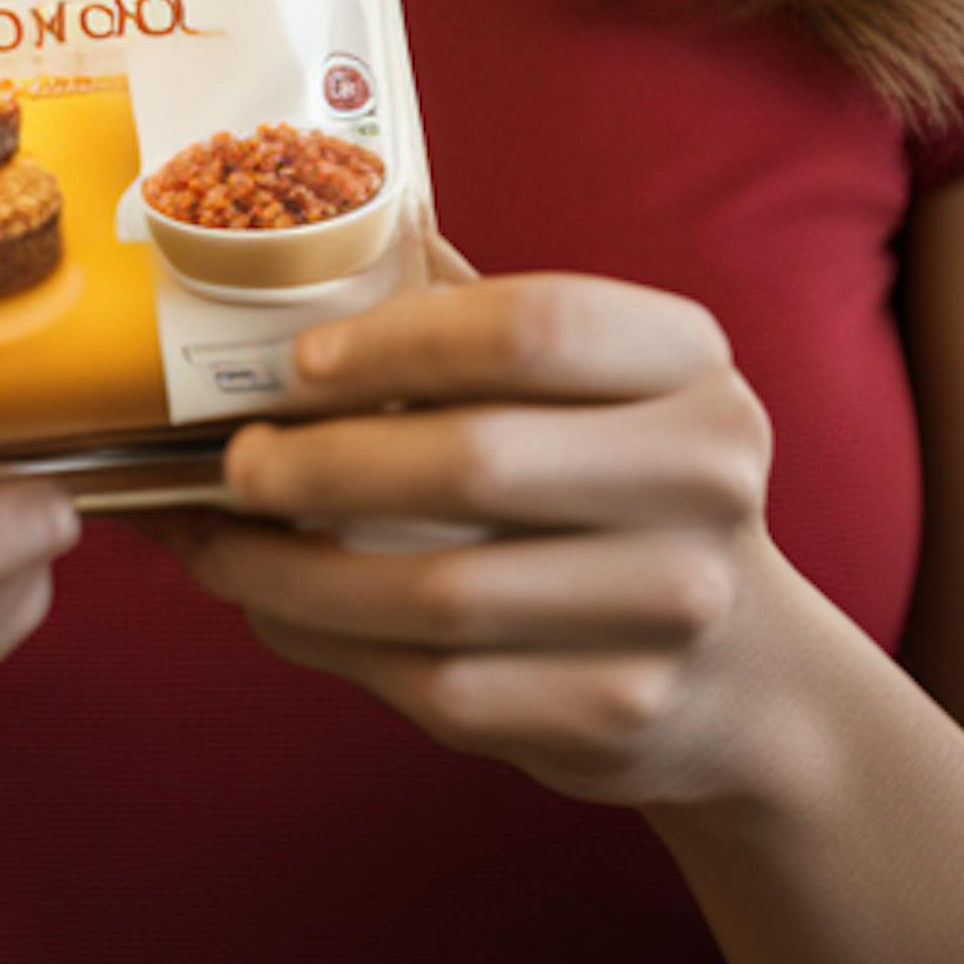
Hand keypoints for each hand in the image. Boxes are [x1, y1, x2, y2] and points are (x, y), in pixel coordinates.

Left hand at [148, 267, 800, 817]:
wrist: (740, 673)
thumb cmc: (618, 489)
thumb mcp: (590, 386)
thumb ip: (471, 320)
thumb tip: (308, 250)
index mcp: (687, 363)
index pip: (530, 325)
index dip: (397, 339)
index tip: (297, 364)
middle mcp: (703, 476)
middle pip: (476, 459)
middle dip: (324, 463)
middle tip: (235, 465)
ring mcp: (673, 606)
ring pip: (441, 592)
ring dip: (299, 574)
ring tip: (222, 549)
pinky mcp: (621, 713)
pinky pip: (444, 687)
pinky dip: (337, 650)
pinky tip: (284, 616)